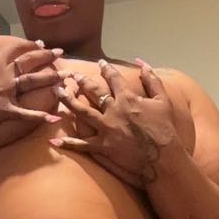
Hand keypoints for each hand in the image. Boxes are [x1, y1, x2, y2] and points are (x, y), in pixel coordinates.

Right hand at [0, 28, 63, 133]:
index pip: (19, 48)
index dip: (31, 44)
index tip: (41, 44)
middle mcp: (5, 74)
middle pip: (31, 61)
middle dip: (47, 56)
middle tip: (60, 54)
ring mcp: (7, 92)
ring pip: (34, 82)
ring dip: (52, 78)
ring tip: (66, 76)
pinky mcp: (6, 109)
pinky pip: (26, 113)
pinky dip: (40, 116)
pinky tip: (54, 117)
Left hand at [52, 59, 179, 188]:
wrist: (163, 157)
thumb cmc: (165, 128)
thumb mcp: (163, 99)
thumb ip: (152, 79)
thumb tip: (141, 62)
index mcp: (128, 98)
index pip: (113, 79)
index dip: (106, 69)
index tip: (99, 63)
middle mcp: (113, 110)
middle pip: (93, 92)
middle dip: (81, 81)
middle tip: (71, 74)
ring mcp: (106, 128)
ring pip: (82, 112)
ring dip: (67, 101)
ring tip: (56, 92)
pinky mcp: (101, 146)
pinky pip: (81, 144)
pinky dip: (67, 143)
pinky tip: (53, 140)